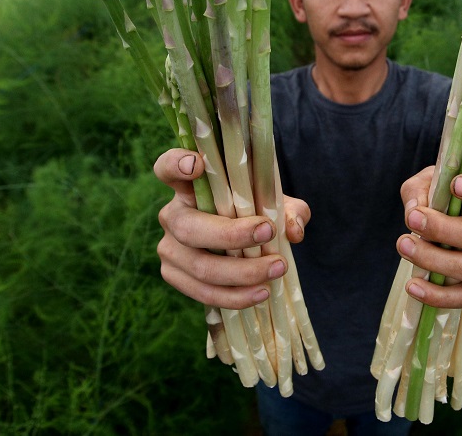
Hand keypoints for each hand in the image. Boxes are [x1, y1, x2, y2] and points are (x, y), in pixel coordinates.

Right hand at [153, 148, 310, 309]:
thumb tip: (293, 230)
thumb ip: (288, 210)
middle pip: (188, 227)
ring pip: (199, 265)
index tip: (197, 164)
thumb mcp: (274, 204)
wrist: (245, 242)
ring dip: (241, 273)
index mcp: (188, 186)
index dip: (176, 164)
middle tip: (268, 233)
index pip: (168, 168)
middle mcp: (172, 215)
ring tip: (277, 269)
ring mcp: (169, 248)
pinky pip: (202, 292)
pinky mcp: (174, 275)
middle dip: (230, 234)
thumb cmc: (255, 213)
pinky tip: (261, 293)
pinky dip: (234, 296)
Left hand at [395, 166, 461, 308]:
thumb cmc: (449, 200)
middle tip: (413, 220)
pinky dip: (440, 294)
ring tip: (405, 246)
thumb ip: (421, 189)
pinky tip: (413, 285)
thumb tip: (415, 211)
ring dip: (437, 261)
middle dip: (447, 231)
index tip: (456, 185)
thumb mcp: (434, 183)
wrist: (457, 233)